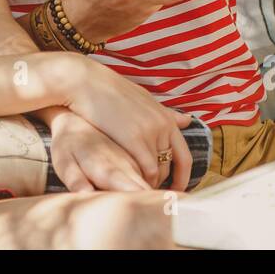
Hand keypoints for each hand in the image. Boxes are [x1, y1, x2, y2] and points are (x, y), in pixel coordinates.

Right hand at [48, 53, 193, 190]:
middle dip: (162, 182)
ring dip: (149, 183)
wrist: (87, 82)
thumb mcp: (143, 98)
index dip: (183, 177)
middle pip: (170, 166)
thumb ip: (165, 113)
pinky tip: (130, 185)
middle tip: (149, 191)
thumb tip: (187, 120)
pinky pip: (146, 170)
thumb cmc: (110, 91)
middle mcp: (163, 126)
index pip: (185, 157)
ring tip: (137, 190)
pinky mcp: (134, 139)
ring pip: (158, 171)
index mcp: (166, 118)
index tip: (176, 189)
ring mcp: (150, 132)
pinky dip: (142, 181)